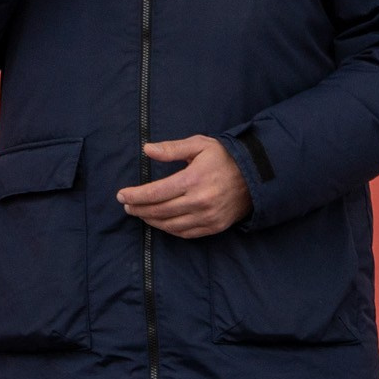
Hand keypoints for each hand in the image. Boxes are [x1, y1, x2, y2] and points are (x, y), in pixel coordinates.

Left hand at [117, 136, 251, 238]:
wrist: (256, 177)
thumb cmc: (224, 157)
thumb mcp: (199, 145)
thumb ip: (172, 148)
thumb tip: (147, 150)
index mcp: (193, 179)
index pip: (156, 192)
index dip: (136, 196)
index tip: (121, 195)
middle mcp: (199, 201)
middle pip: (159, 211)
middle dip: (138, 209)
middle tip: (126, 205)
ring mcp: (207, 217)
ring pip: (169, 225)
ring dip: (150, 220)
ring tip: (140, 213)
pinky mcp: (213, 227)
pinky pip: (184, 233)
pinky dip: (168, 229)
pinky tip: (159, 222)